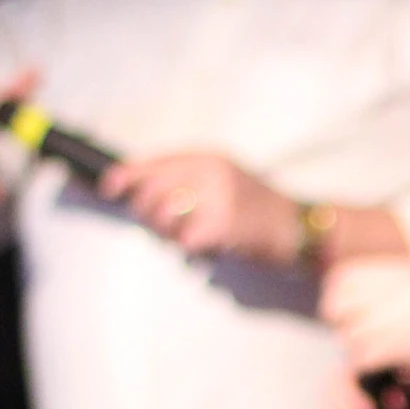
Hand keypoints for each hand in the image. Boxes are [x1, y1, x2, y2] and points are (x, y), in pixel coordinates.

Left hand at [100, 152, 300, 261]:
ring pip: (164, 218)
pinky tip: (210, 246)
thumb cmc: (259, 210)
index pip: (154, 162)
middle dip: (148, 213)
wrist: (300, 228)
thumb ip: (188, 181)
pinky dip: (192, 250)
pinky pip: (185, 242)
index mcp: (209, 158)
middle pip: (151, 191)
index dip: (125, 175)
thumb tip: (139, 192)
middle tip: (166, 227)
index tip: (109, 187)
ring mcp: (218, 197)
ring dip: (170, 234)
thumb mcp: (225, 181)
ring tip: (193, 236)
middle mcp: (211, 172)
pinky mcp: (224, 225)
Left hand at [318, 254, 409, 376]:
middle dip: (342, 322)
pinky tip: (389, 364)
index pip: (338, 280)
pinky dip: (370, 366)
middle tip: (358, 333)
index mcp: (383, 271)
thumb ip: (392, 286)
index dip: (337, 297)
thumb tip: (375, 304)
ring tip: (381, 351)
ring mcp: (376, 320)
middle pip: (334, 309)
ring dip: (360, 347)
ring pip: (348, 338)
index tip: (344, 309)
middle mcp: (373, 293)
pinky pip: (360, 360)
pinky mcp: (384, 347)